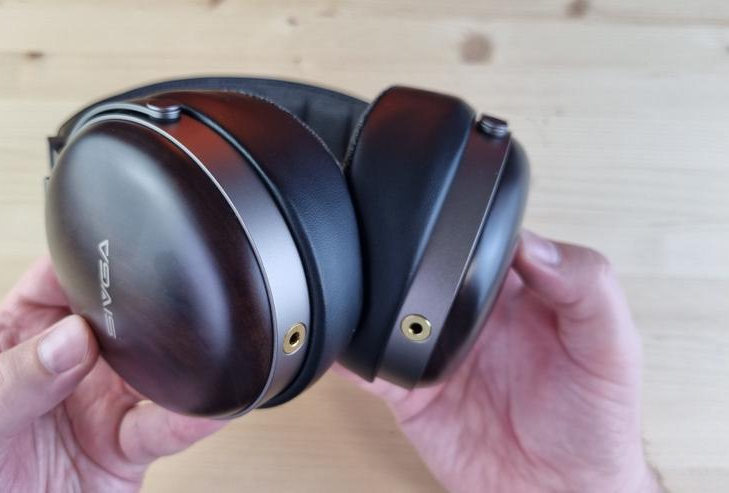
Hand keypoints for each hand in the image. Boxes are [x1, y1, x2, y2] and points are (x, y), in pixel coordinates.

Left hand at [0, 258, 223, 491]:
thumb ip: (4, 387)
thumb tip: (65, 339)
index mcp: (11, 347)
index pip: (51, 285)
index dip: (81, 267)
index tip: (107, 266)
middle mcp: (63, 372)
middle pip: (112, 319)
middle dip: (140, 307)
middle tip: (151, 315)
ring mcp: (98, 408)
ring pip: (150, 368)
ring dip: (173, 358)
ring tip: (189, 354)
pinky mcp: (125, 451)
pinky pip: (166, 427)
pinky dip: (192, 415)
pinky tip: (205, 404)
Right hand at [339, 231, 661, 491]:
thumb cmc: (595, 422)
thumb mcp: (611, 349)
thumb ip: (587, 289)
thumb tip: (536, 245)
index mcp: (520, 290)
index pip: (484, 238)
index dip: (468, 223)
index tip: (457, 220)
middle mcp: (473, 315)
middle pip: (425, 267)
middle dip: (404, 256)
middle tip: (398, 257)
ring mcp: (437, 351)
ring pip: (388, 309)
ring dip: (370, 297)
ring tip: (362, 290)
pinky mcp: (410, 392)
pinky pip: (370, 366)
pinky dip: (349, 354)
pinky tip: (340, 342)